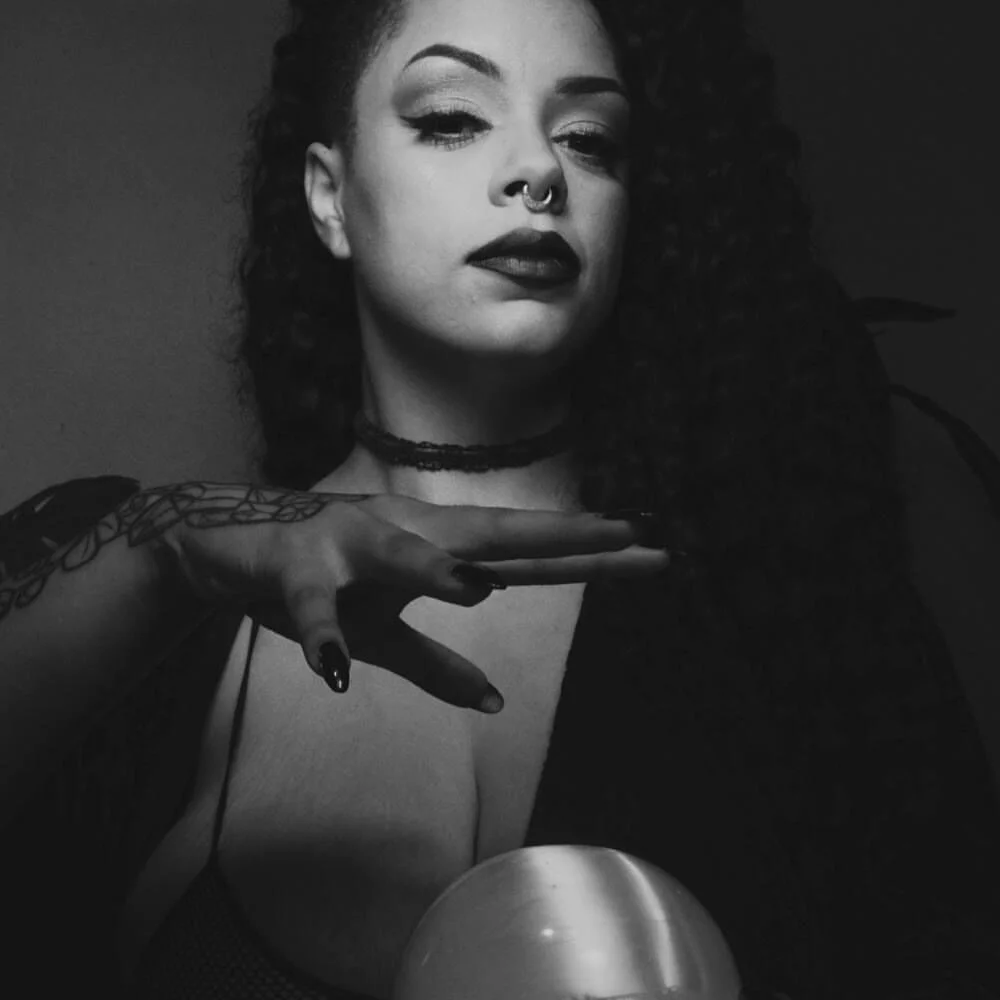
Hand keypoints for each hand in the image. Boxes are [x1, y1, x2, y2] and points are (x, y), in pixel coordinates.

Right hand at [150, 482, 669, 710]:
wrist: (226, 546)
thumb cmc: (321, 579)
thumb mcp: (385, 632)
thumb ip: (439, 665)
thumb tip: (496, 703)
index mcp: (435, 548)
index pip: (527, 554)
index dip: (590, 551)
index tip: (655, 549)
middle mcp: (406, 534)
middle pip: (493, 536)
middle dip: (560, 533)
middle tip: (630, 529)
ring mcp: (350, 544)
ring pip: (399, 556)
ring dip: (433, 571)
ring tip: (481, 588)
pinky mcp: (295, 567)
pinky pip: (311, 610)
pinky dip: (323, 638)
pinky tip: (335, 673)